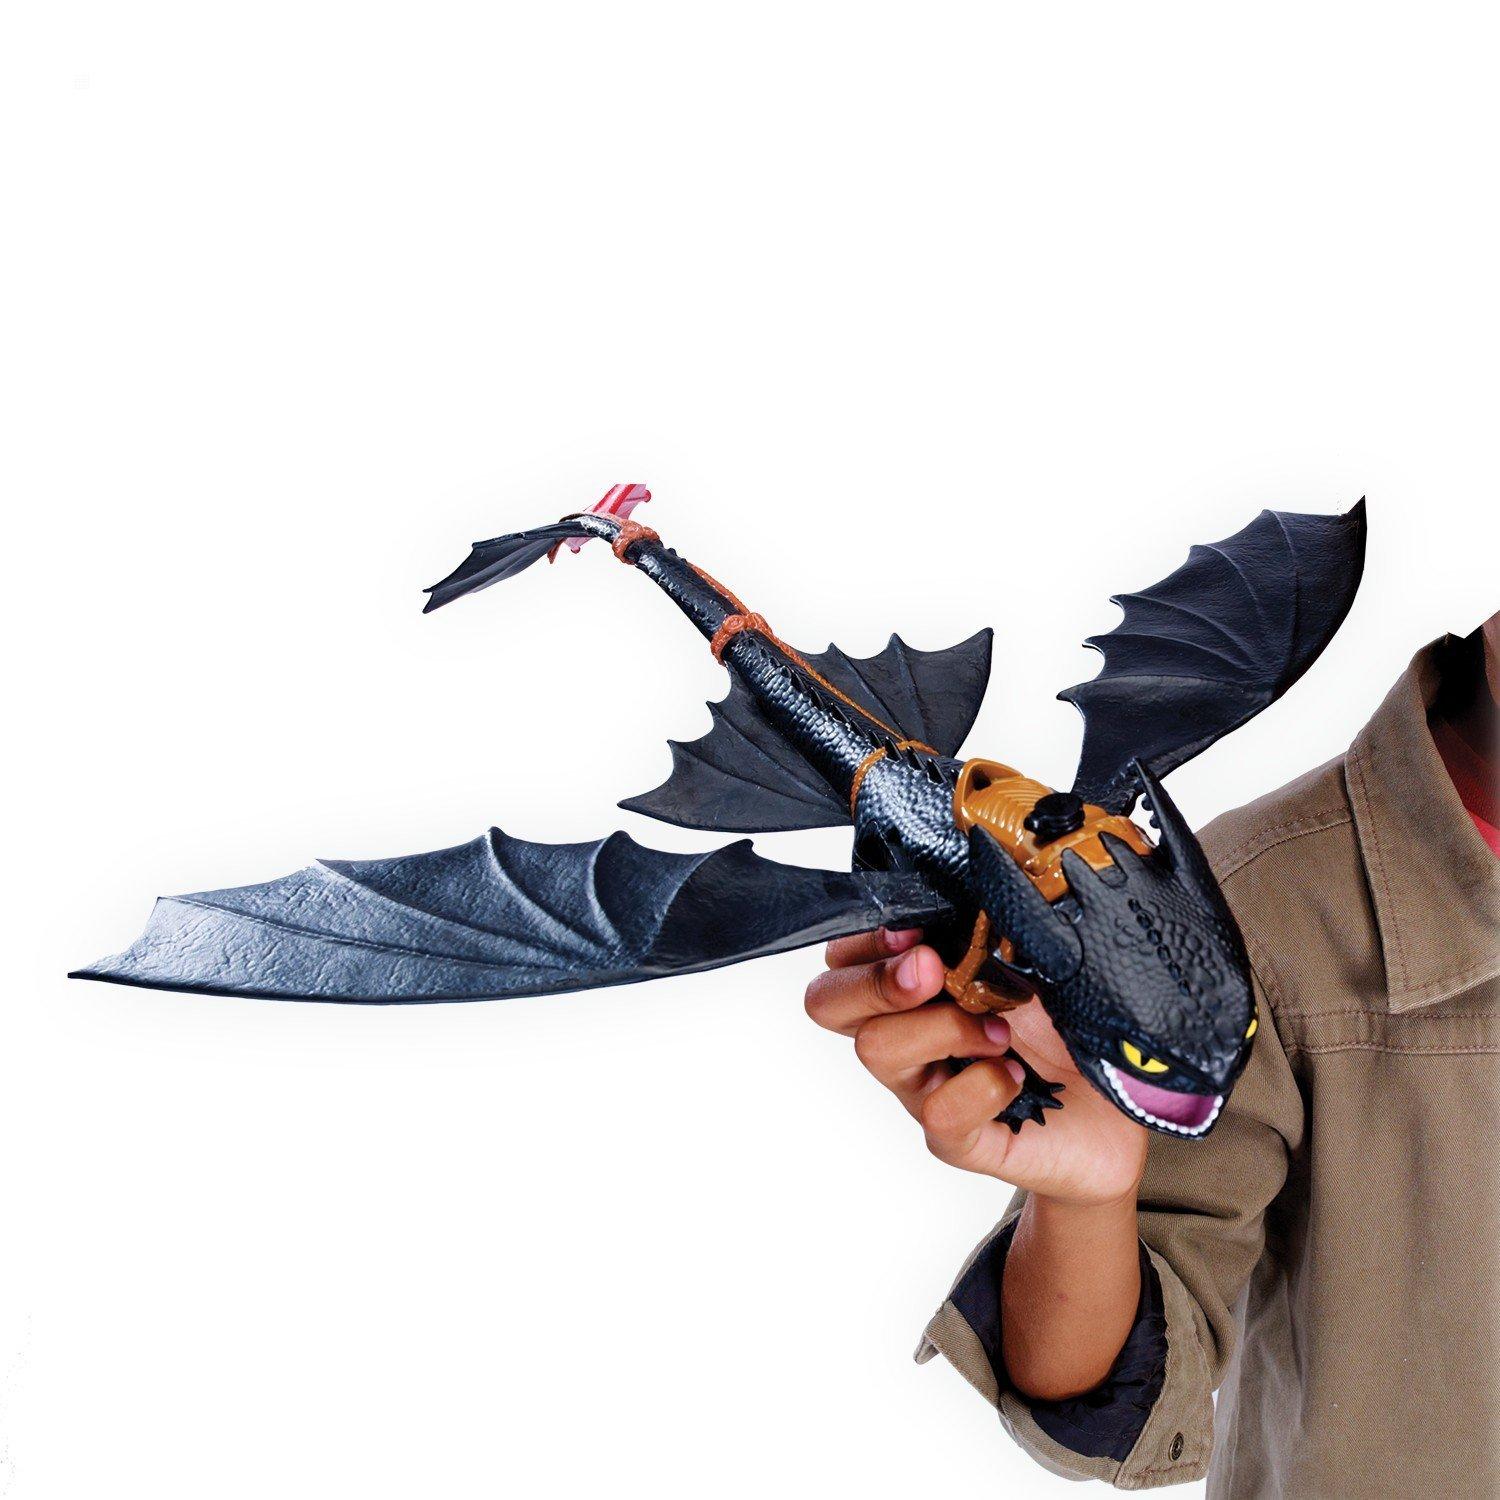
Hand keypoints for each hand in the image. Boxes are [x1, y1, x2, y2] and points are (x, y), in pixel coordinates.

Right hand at [804, 928, 1146, 1207]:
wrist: (1124, 1106)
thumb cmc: (1070, 1026)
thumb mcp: (1034, 962)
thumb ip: (995, 931)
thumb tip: (979, 887)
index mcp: (917, 984)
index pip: (845, 957)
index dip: (865, 938)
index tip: (914, 926)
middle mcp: (905, 1034)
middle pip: (828, 1003)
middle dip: (874, 978)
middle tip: (930, 969)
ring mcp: (923, 1088)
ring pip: (877, 1050)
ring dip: (942, 1027)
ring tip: (999, 1032)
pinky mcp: (956, 1139)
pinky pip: (939, 1113)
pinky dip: (984, 1086)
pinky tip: (1018, 1077)